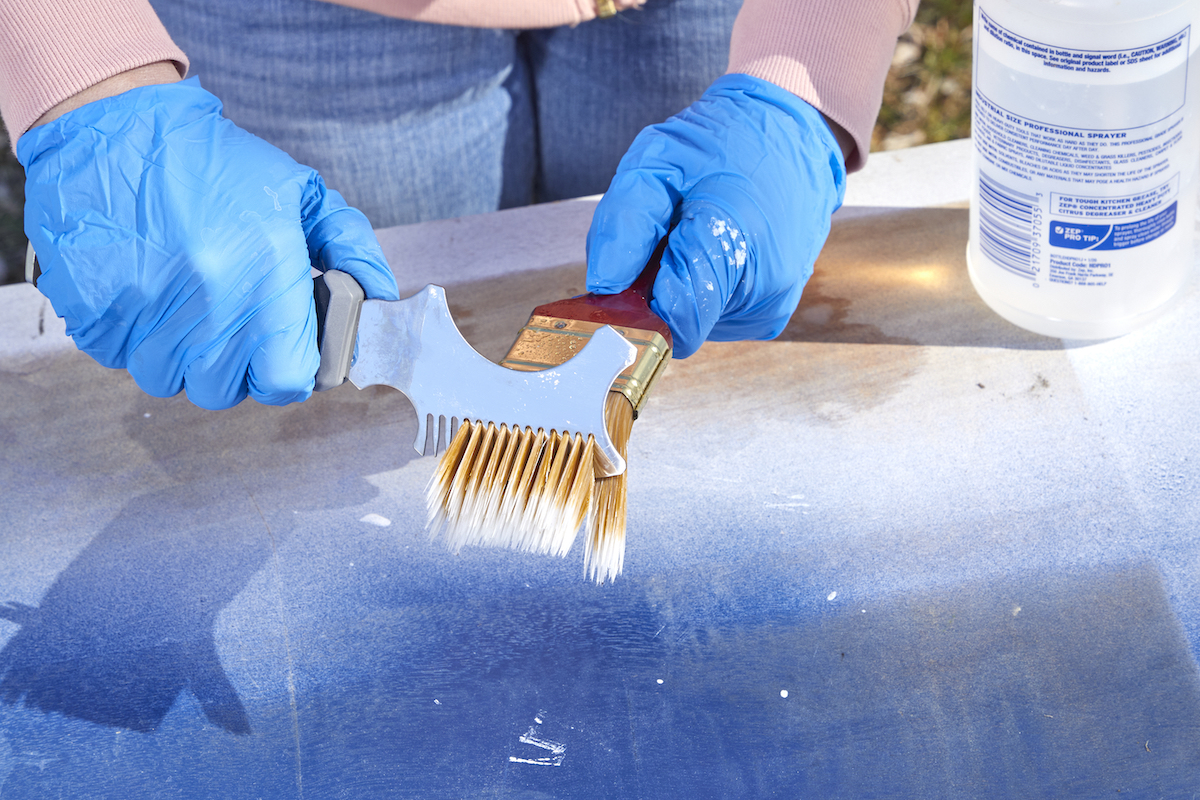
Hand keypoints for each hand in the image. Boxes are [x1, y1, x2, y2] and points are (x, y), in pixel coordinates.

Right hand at [19, 77, 398, 408]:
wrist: (119, 128)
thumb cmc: (219, 163)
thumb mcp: (301, 194)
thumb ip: (352, 248)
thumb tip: (381, 300)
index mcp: (265, 280)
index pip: (287, 382)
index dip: (291, 372)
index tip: (286, 350)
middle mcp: (206, 306)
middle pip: (226, 390)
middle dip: (236, 365)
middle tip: (234, 323)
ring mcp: (145, 314)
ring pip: (170, 380)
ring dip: (182, 356)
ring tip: (188, 307)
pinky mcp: (94, 312)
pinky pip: (120, 358)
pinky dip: (134, 339)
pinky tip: (147, 295)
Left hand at [586, 74, 846, 357]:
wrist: (795, 133)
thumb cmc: (725, 140)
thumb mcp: (658, 159)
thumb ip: (625, 223)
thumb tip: (604, 287)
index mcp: (733, 245)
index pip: (668, 320)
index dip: (631, 306)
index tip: (620, 276)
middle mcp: (761, 290)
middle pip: (673, 324)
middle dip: (653, 287)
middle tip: (666, 233)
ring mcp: (770, 307)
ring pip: (691, 324)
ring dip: (678, 286)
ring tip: (696, 234)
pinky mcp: (770, 314)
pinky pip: (712, 319)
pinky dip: (701, 289)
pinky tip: (716, 248)